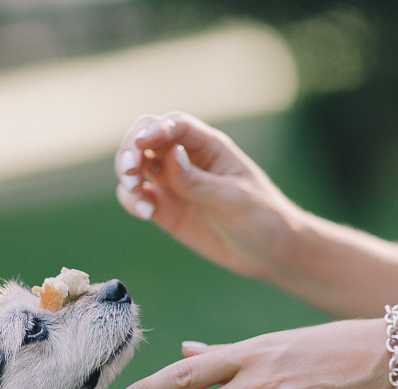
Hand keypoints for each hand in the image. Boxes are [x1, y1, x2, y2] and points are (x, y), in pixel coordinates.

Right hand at [114, 112, 303, 280]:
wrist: (270, 252)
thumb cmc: (262, 217)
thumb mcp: (234, 199)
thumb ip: (199, 180)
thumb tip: (170, 155)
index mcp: (209, 147)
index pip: (175, 125)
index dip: (154, 129)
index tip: (141, 144)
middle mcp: (186, 160)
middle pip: (147, 139)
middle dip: (131, 150)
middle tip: (129, 173)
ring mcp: (174, 184)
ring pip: (136, 166)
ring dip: (127, 175)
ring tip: (138, 194)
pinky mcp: (166, 209)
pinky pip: (137, 197)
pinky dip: (132, 200)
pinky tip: (145, 212)